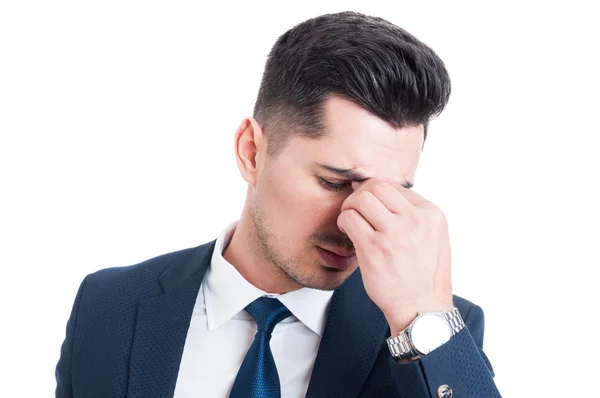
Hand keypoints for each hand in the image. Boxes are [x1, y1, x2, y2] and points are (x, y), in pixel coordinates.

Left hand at [337, 179, 452, 334]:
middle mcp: (415, 220)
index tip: (369, 206)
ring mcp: (395, 234)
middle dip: (360, 194)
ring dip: (350, 206)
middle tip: (355, 209)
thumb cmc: (423, 275)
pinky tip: (347, 232)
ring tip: (350, 220)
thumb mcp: (433, 237)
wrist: (422, 309)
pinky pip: (350, 219)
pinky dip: (344, 221)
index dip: (376, 194)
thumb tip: (382, 194)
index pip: (395, 187)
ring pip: (361, 198)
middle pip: (376, 186)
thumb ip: (413, 215)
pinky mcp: (374, 249)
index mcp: (431, 214)